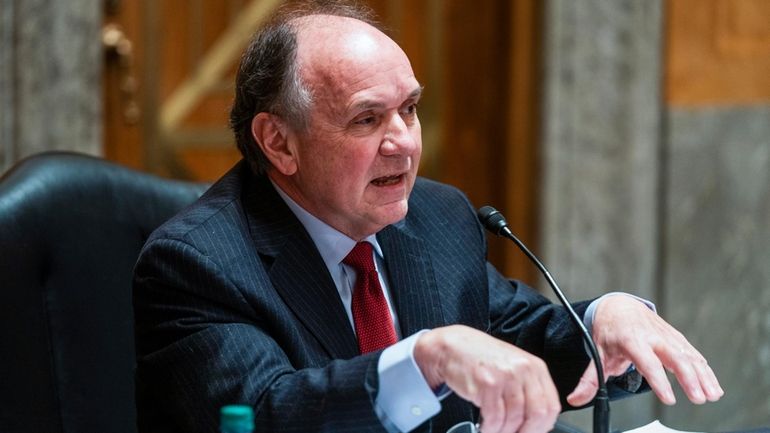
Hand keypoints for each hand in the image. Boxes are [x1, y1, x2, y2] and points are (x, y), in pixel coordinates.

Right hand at [415, 325, 559, 432]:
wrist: (455, 346)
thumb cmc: (483, 359)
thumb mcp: (514, 368)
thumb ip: (528, 390)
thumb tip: (537, 422)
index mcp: (535, 367)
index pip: (551, 406)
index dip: (543, 426)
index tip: (532, 432)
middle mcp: (523, 370)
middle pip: (537, 414)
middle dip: (525, 432)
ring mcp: (505, 376)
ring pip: (514, 419)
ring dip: (504, 432)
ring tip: (495, 431)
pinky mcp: (487, 384)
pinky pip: (494, 417)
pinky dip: (490, 429)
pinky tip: (486, 428)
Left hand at [567, 295, 723, 406]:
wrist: (619, 306)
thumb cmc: (609, 330)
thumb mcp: (597, 352)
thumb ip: (589, 379)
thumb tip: (575, 398)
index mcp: (631, 339)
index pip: (647, 361)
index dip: (658, 380)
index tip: (668, 398)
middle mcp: (652, 336)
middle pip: (674, 357)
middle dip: (689, 378)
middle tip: (698, 398)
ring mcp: (666, 336)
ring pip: (688, 355)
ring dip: (703, 376)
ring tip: (711, 395)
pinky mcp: (676, 337)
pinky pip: (693, 353)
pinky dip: (705, 369)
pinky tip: (713, 385)